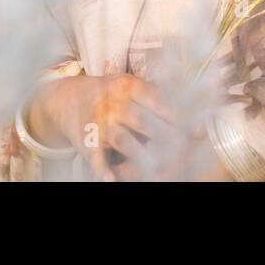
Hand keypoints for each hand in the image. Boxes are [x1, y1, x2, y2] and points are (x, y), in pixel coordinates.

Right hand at [30, 73, 181, 180]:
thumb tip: (193, 109)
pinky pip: (96, 158)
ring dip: (143, 156)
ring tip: (162, 168)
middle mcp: (113, 103)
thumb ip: (155, 96)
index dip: (179, 117)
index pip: (157, 101)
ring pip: (124, 141)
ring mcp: (99, 123)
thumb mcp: (129, 85)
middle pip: (144, 122)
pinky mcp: (86, 141)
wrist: (66, 98)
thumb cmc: (110, 92)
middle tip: (185, 150)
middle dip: (167, 137)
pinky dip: (104, 171)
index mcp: (128, 86)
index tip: (197, 131)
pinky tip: (114, 180)